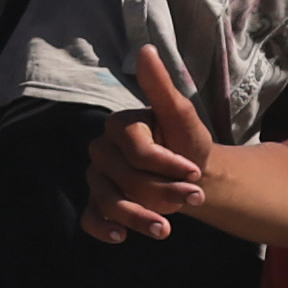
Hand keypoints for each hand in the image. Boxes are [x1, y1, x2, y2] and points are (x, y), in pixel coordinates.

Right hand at [79, 47, 213, 244]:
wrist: (192, 177)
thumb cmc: (188, 144)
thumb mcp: (182, 115)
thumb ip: (163, 86)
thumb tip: (146, 49)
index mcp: (118, 125)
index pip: (138, 150)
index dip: (168, 164)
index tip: (196, 171)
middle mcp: (101, 151)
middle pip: (127, 179)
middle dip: (164, 192)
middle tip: (195, 198)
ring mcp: (97, 178)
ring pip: (110, 201)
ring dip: (140, 218)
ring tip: (167, 230)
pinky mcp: (98, 203)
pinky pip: (91, 217)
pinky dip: (104, 228)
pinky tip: (121, 238)